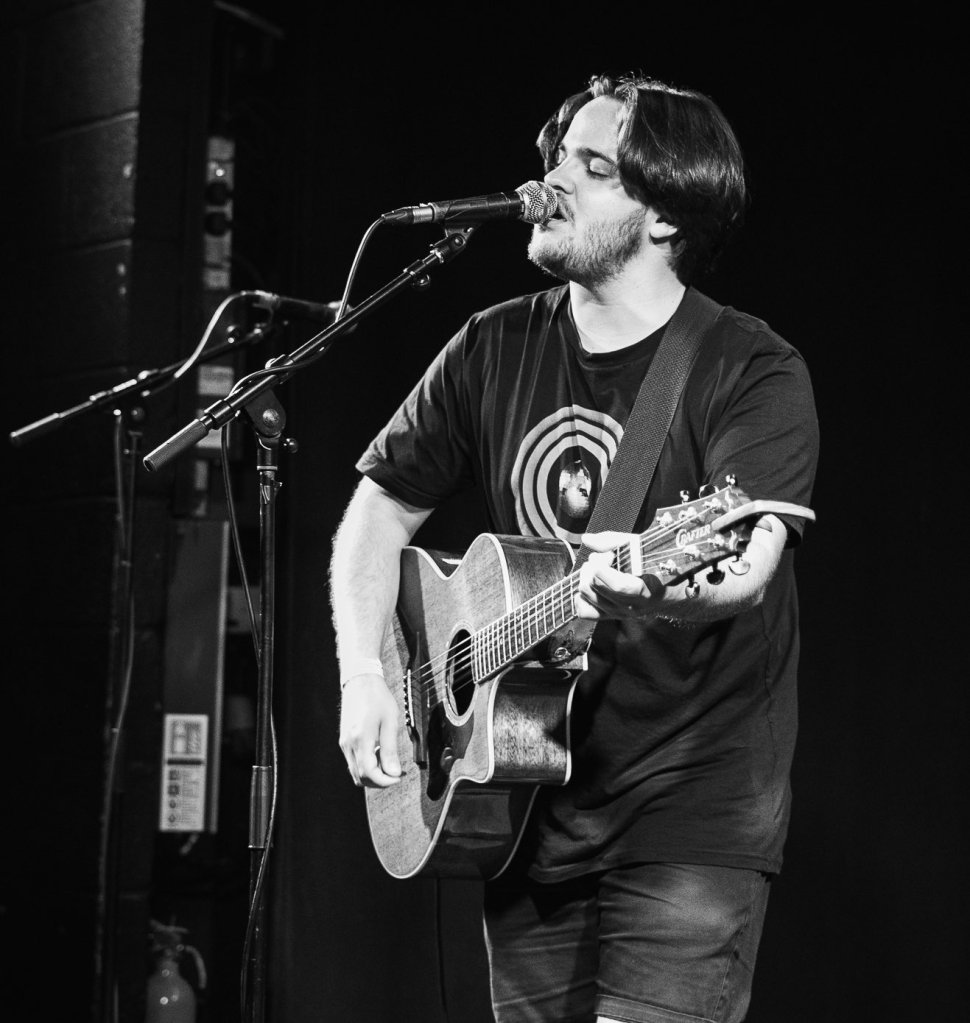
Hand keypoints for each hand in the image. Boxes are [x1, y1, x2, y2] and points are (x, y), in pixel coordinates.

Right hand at [338, 673, 402, 787]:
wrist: (360, 681)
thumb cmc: (377, 697)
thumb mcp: (390, 722)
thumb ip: (390, 750)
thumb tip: (394, 773)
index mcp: (361, 739)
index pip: (369, 773)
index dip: (385, 781)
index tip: (399, 776)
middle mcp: (349, 744)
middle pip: (361, 777)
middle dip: (379, 781)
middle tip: (396, 773)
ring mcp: (344, 743)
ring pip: (356, 772)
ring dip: (373, 774)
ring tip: (389, 763)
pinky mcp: (344, 740)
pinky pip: (353, 762)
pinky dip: (366, 765)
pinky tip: (379, 754)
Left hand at [574, 530, 664, 620]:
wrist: (664, 592)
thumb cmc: (653, 566)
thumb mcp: (639, 548)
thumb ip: (613, 541)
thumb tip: (587, 539)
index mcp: (644, 590)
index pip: (618, 585)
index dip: (605, 566)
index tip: (610, 555)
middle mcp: (630, 606)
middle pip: (596, 586)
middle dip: (593, 566)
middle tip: (602, 558)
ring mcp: (618, 613)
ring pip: (586, 595)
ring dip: (585, 577)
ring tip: (595, 568)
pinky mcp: (608, 616)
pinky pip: (584, 611)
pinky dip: (581, 597)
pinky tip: (589, 585)